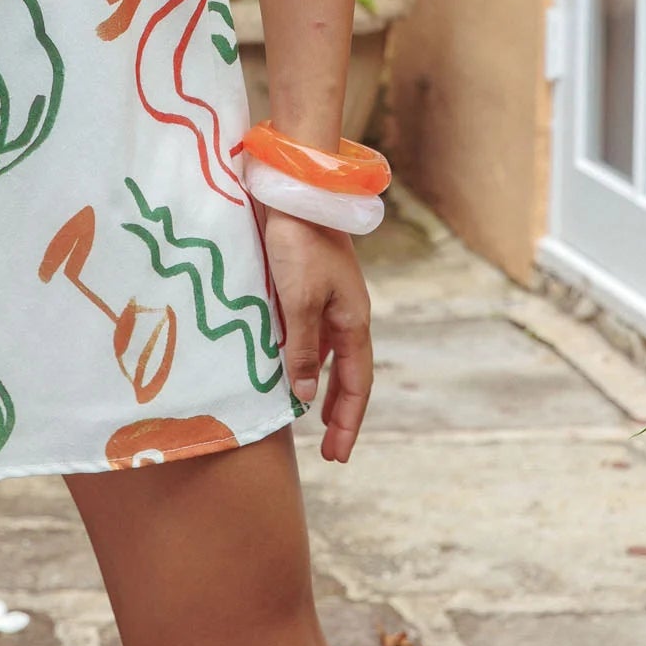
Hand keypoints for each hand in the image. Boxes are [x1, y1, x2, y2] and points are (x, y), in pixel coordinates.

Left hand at [260, 204, 372, 463]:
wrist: (294, 191)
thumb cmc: (298, 244)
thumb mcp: (299, 301)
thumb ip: (303, 349)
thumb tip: (308, 396)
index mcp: (353, 319)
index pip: (357, 384)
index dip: (347, 421)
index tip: (337, 454)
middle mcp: (346, 313)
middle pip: (348, 374)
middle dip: (340, 411)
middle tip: (329, 449)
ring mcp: (329, 298)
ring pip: (330, 353)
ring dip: (322, 385)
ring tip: (308, 414)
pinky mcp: (308, 284)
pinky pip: (311, 333)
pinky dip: (306, 356)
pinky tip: (288, 365)